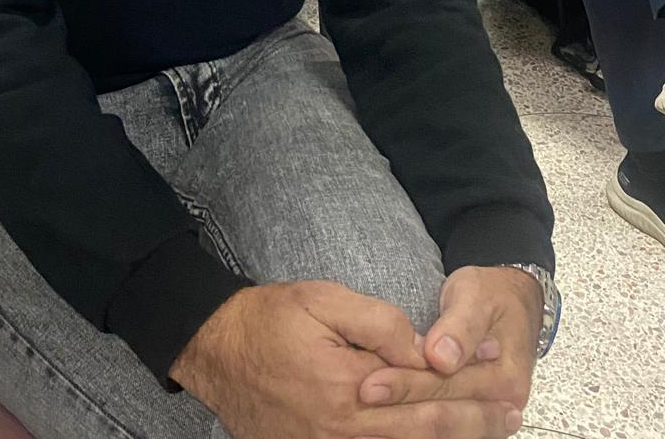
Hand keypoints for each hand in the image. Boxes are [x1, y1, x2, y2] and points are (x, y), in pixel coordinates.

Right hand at [170, 280, 524, 438]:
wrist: (215, 350)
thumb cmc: (268, 319)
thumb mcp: (322, 300)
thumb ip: (378, 323)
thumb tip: (424, 349)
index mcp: (348, 387)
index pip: (423, 386)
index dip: (465, 376)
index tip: (497, 361)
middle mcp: (343, 430)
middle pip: (425, 430)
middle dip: (474, 418)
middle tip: (512, 407)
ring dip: (452, 437)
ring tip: (492, 428)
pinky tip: (436, 437)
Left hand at [359, 266, 542, 414]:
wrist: (509, 304)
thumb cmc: (489, 298)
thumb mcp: (476, 298)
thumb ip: (460, 327)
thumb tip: (442, 357)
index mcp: (504, 379)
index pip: (448, 386)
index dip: (407, 385)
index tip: (370, 382)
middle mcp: (500, 405)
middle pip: (442, 411)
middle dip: (399, 403)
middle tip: (361, 394)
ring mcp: (487, 416)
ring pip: (440, 427)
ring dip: (402, 419)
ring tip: (366, 411)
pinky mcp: (471, 416)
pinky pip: (442, 428)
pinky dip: (413, 424)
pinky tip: (386, 421)